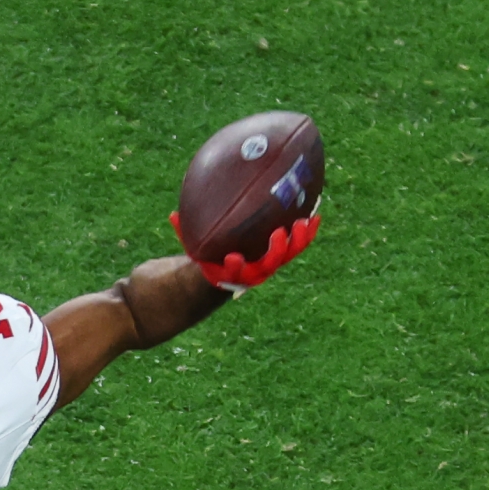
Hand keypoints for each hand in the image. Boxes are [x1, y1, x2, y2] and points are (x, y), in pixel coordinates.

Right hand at [182, 211, 318, 292]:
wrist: (222, 275)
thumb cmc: (204, 261)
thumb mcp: (192, 250)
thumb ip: (185, 233)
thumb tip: (173, 214)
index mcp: (230, 274)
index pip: (234, 273)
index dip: (236, 267)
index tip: (233, 258)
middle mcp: (252, 272)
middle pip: (268, 266)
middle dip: (276, 251)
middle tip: (279, 233)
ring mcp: (269, 265)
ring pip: (287, 256)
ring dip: (298, 240)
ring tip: (305, 222)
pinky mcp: (281, 255)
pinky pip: (297, 244)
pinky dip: (306, 232)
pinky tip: (315, 214)